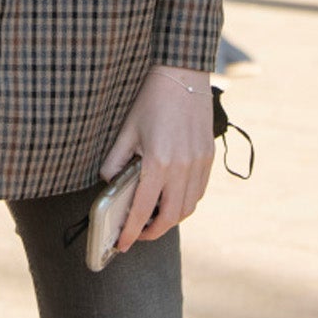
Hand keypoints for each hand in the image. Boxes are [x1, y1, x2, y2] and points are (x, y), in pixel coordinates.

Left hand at [101, 64, 214, 252]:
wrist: (183, 73)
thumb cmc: (152, 99)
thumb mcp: (126, 130)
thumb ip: (115, 161)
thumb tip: (109, 183)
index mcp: (159, 162)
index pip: (143, 209)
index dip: (131, 231)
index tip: (122, 244)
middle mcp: (183, 168)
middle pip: (171, 217)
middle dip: (153, 232)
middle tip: (137, 234)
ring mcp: (200, 164)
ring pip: (188, 207)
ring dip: (170, 219)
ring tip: (153, 217)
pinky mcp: (208, 157)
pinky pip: (199, 192)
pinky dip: (185, 202)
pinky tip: (171, 197)